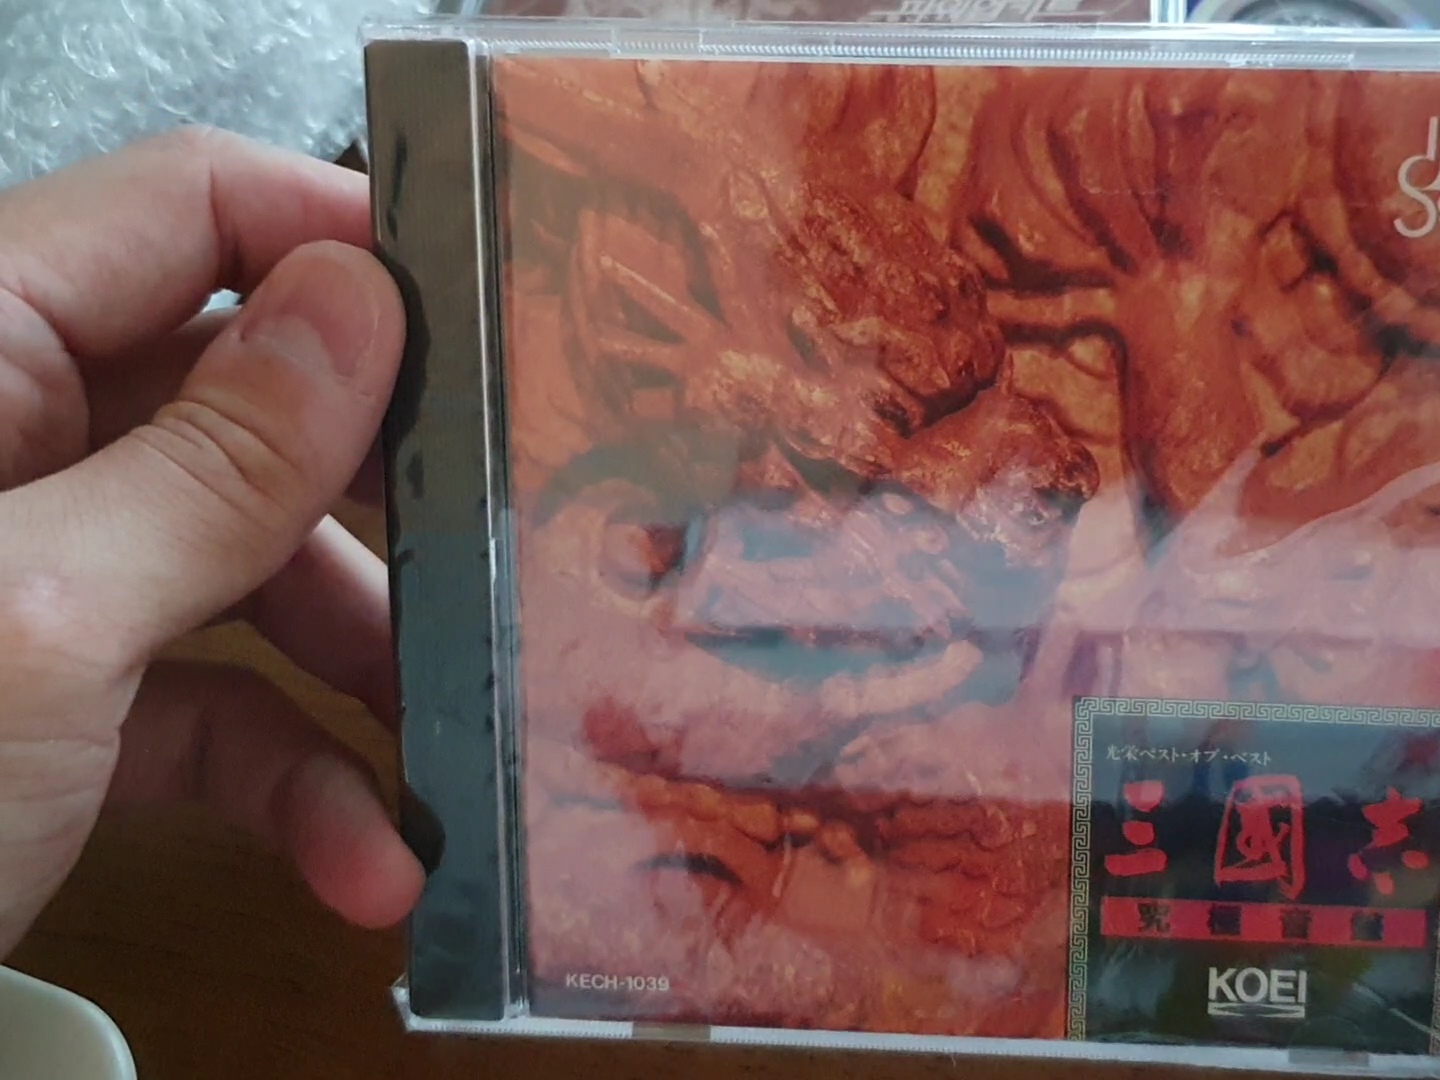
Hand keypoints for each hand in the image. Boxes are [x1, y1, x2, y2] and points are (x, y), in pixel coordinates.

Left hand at [0, 127, 422, 956]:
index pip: (186, 208)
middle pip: (248, 395)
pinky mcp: (62, 699)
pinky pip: (211, 698)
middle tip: (505, 542)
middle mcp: (11, 438)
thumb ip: (215, 459)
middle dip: (380, 490)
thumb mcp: (42, 621)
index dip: (342, 240)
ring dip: (359, 663)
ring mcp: (41, 571)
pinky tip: (364, 860)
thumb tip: (362, 298)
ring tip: (447, 745)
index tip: (496, 320)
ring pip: (248, 558)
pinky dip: (294, 775)